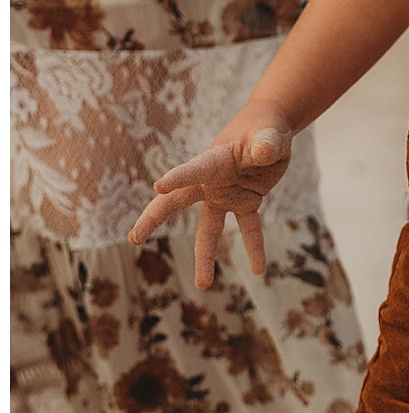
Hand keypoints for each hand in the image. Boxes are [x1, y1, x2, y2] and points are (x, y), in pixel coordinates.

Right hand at [128, 106, 293, 290]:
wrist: (270, 128)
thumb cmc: (266, 128)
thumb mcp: (271, 134)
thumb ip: (267, 144)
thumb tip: (265, 152)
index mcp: (215, 159)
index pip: (195, 169)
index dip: (179, 177)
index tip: (159, 185)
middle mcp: (213, 180)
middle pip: (177, 201)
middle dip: (154, 218)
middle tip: (134, 238)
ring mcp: (225, 194)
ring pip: (208, 227)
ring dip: (205, 255)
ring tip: (203, 284)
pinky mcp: (245, 202)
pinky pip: (247, 228)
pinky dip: (253, 247)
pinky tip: (259, 270)